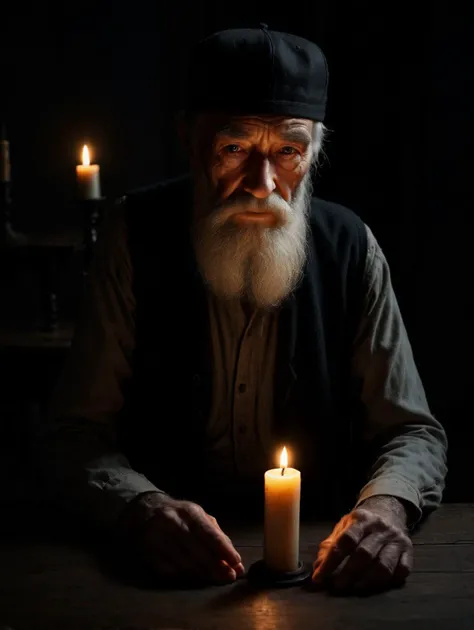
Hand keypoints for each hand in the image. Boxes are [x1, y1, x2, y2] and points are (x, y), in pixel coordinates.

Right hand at [118, 492, 244, 584]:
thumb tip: (235, 560)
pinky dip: (186, 577)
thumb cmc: (179, 515)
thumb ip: (217, 535)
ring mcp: (159, 539)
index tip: (237, 563)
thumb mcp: (198, 516)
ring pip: (185, 564)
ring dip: (203, 574)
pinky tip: (196, 578)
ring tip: (216, 579)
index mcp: (189, 512)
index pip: (210, 534)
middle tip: (229, 577)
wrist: (144, 510)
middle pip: (198, 552)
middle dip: (217, 567)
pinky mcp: (149, 553)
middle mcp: (173, 524)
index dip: (225, 551)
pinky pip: (171, 571)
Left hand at [312, 496, 412, 592]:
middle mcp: (380, 528)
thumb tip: (317, 566)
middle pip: (364, 554)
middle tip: (337, 587)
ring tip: (355, 589)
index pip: (345, 541)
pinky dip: (390, 581)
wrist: (389, 510)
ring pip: (384, 565)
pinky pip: (403, 570)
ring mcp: (396, 539)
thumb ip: (331, 544)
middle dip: (349, 573)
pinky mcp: (409, 550)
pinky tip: (378, 585)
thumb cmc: (361, 524)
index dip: (331, 561)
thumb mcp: (344, 526)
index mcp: (361, 519)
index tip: (319, 576)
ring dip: (368, 581)